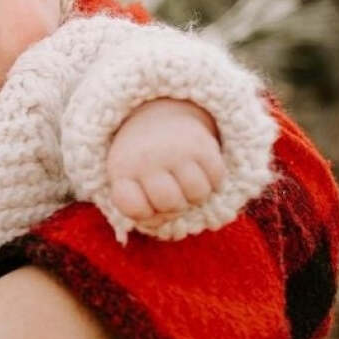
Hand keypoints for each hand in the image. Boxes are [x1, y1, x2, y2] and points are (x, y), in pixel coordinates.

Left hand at [107, 97, 225, 223]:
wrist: (158, 115)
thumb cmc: (142, 161)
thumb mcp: (128, 180)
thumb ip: (140, 209)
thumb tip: (159, 223)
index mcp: (122, 168)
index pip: (134, 209)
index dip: (144, 213)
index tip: (144, 198)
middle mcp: (147, 157)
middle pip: (169, 203)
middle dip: (173, 206)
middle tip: (170, 190)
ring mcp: (175, 149)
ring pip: (197, 194)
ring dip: (195, 195)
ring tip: (184, 181)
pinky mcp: (202, 143)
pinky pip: (217, 179)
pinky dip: (213, 181)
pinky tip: (200, 170)